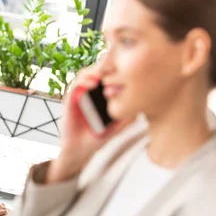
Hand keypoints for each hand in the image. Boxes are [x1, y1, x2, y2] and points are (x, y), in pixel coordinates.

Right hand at [47, 65, 130, 183]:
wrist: (80, 150)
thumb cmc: (98, 137)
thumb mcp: (118, 124)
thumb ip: (128, 114)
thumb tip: (145, 104)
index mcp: (100, 94)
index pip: (109, 75)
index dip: (117, 69)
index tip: (129, 70)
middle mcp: (89, 92)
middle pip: (98, 70)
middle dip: (108, 65)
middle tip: (118, 66)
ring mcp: (79, 94)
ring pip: (86, 73)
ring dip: (95, 70)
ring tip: (105, 73)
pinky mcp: (70, 99)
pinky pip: (76, 85)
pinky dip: (84, 81)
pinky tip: (93, 84)